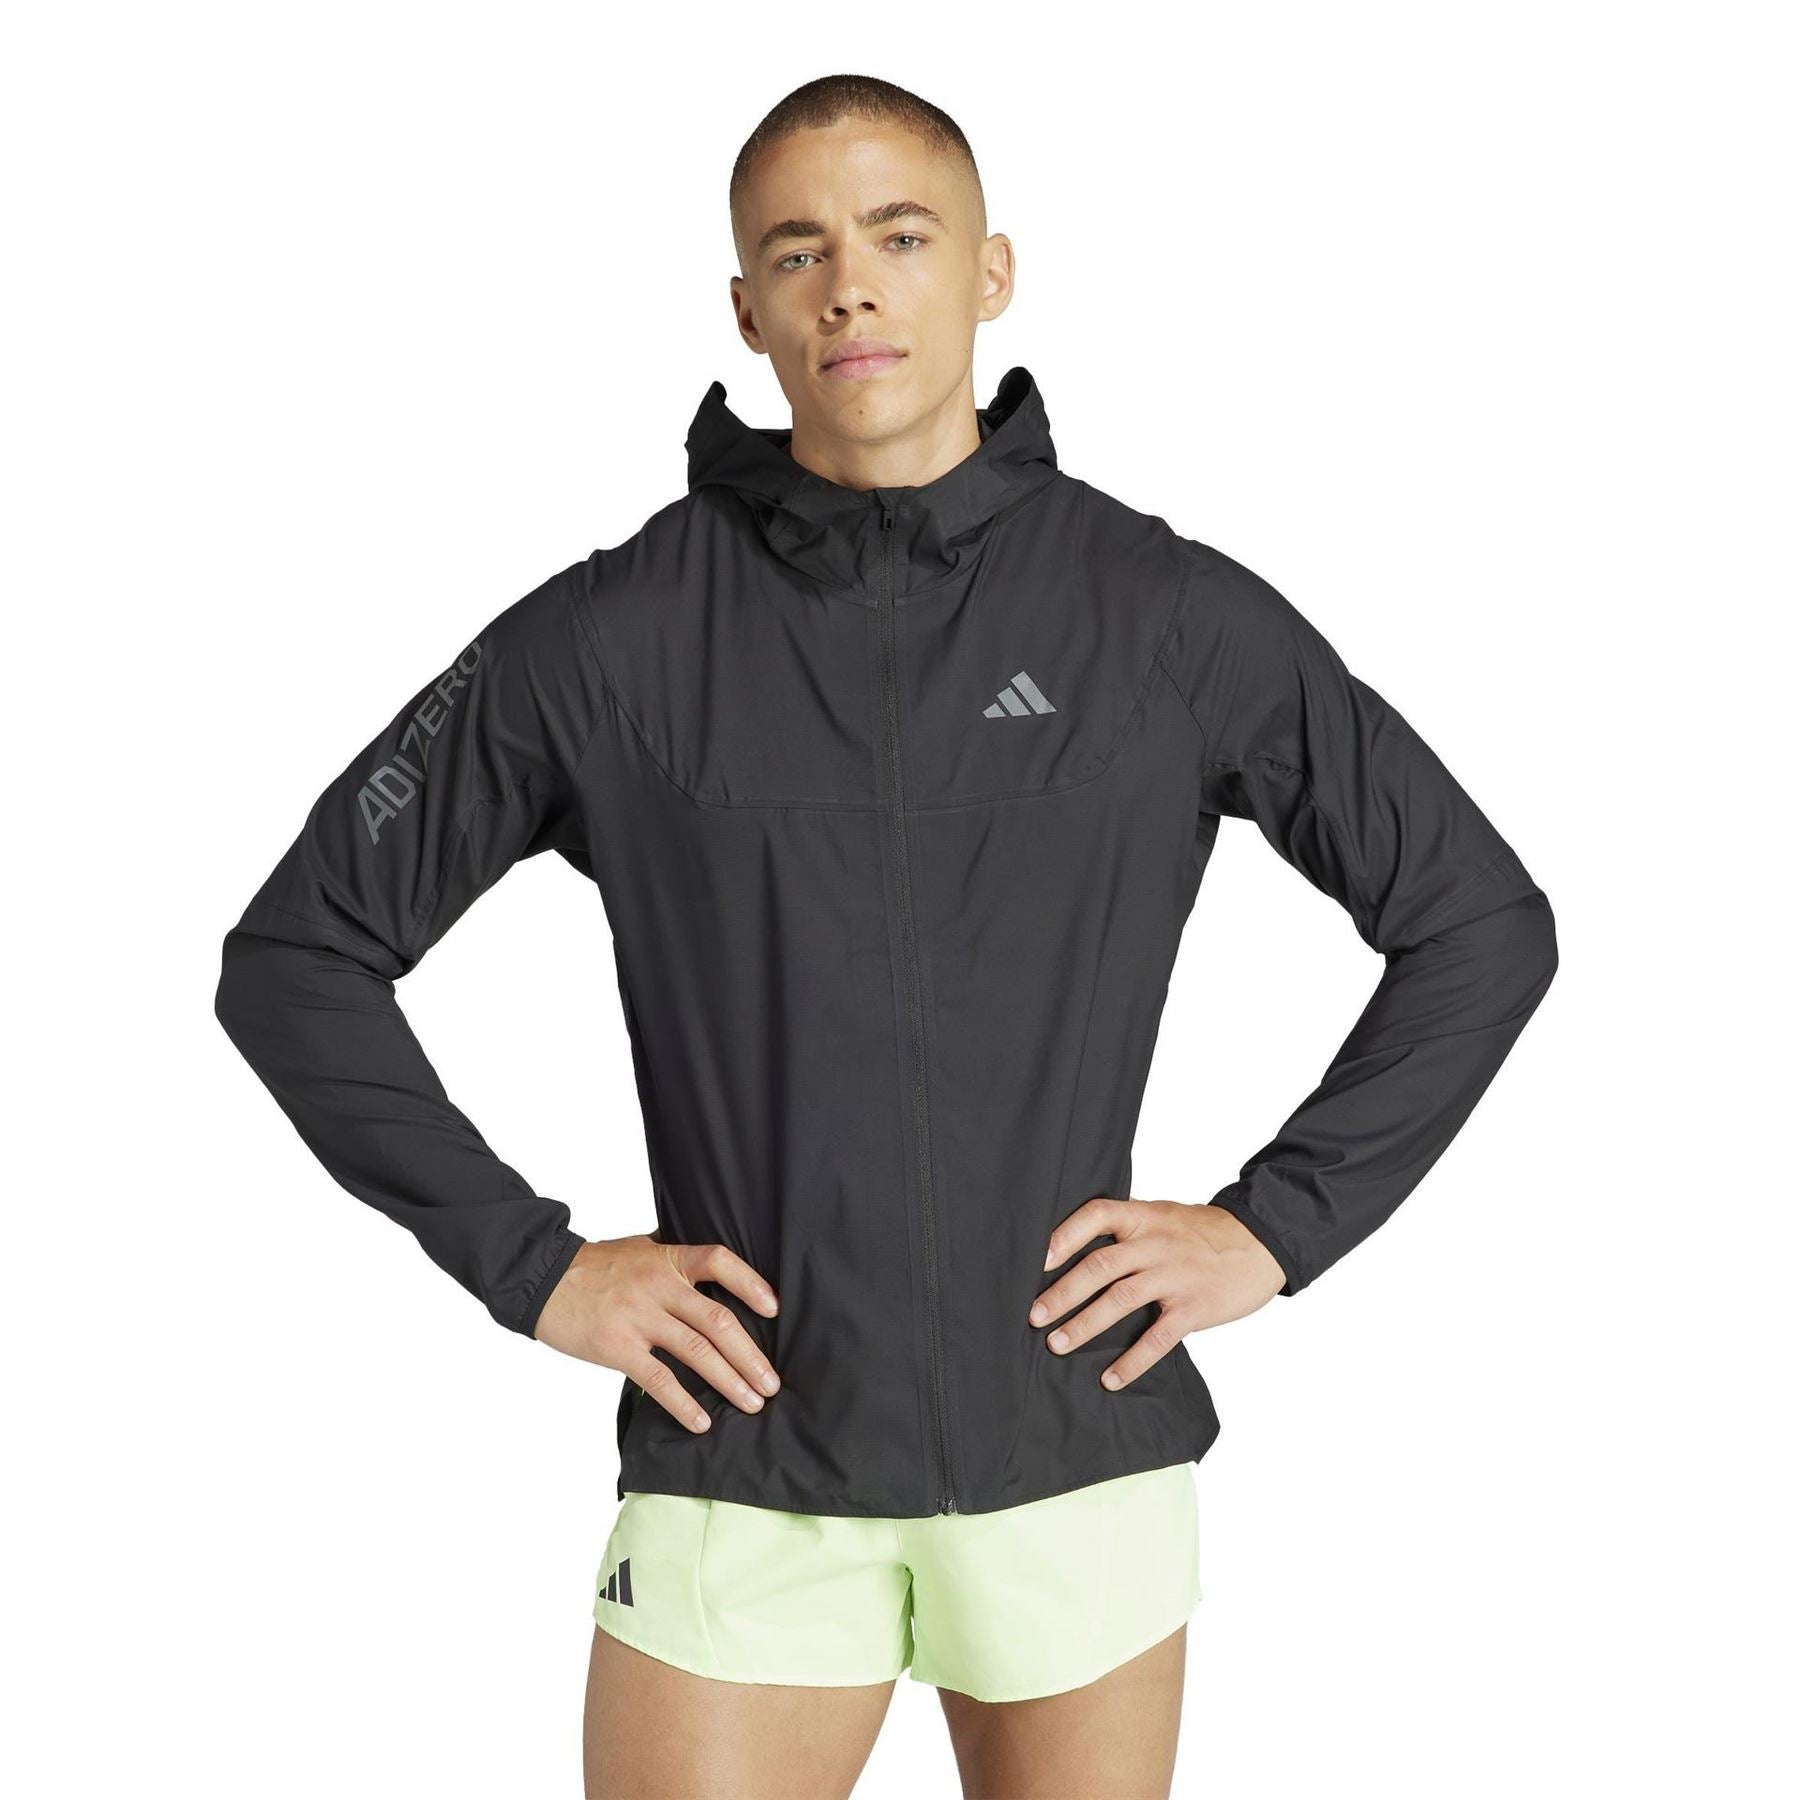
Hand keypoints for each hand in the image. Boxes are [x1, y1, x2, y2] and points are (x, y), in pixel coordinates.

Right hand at [534, 1234, 781, 1432]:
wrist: (540, 1278)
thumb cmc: (593, 1267)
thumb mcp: (639, 1250)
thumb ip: (672, 1262)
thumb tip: (710, 1275)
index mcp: (667, 1258)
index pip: (720, 1262)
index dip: (751, 1284)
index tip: (774, 1309)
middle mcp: (659, 1285)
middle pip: (718, 1320)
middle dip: (750, 1356)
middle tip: (772, 1383)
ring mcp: (639, 1316)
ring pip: (697, 1352)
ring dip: (730, 1381)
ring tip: (753, 1403)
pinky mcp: (618, 1346)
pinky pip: (659, 1378)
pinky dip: (684, 1404)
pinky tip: (701, 1422)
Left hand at [1030, 1198, 1285, 1390]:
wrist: (1263, 1242)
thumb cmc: (1205, 1233)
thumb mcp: (1165, 1216)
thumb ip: (1129, 1230)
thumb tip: (1079, 1251)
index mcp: (1146, 1216)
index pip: (1097, 1215)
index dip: (1065, 1235)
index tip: (1038, 1260)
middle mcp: (1157, 1243)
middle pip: (1101, 1265)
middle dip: (1063, 1292)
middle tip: (1034, 1315)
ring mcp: (1176, 1275)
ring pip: (1122, 1299)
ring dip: (1085, 1325)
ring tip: (1058, 1344)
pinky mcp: (1195, 1307)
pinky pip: (1158, 1337)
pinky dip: (1132, 1361)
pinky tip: (1111, 1379)